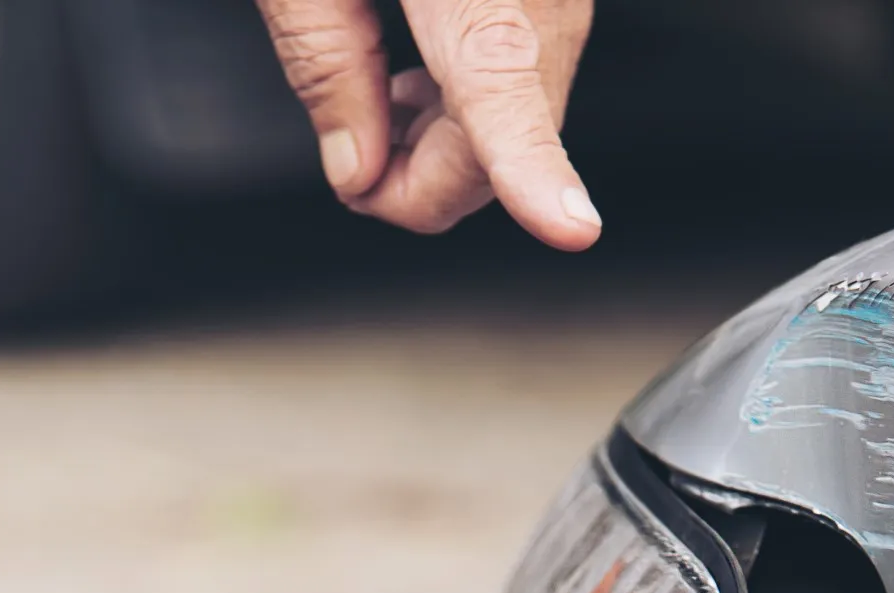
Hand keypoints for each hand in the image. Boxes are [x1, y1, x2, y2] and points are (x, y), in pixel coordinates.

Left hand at [254, 0, 596, 239]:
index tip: (572, 229)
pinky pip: (529, 66)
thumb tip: (356, 173)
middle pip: (507, 131)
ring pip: (524, 109)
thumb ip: (321, 63)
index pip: (504, 87)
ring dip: (446, 142)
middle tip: (350, 160)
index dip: (539, 170)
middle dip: (425, 181)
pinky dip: (470, 98)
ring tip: (375, 87)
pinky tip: (415, 66)